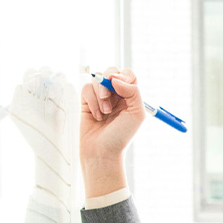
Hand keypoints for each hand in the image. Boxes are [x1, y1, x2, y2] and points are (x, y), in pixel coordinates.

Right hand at [79, 68, 145, 194]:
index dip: (123, 76)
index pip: (128, 75)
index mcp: (131, 98)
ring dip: (100, 95)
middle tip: (108, 98)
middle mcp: (117, 95)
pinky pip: (86, 88)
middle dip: (108, 83)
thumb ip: (133, 92)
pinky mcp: (87, 101)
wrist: (102, 151)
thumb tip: (116, 79)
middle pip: (111, 72)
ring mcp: (101, 97)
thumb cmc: (121, 136)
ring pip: (97, 79)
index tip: (118, 85)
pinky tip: (96, 115)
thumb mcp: (136, 115)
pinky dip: (91, 101)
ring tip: (104, 113)